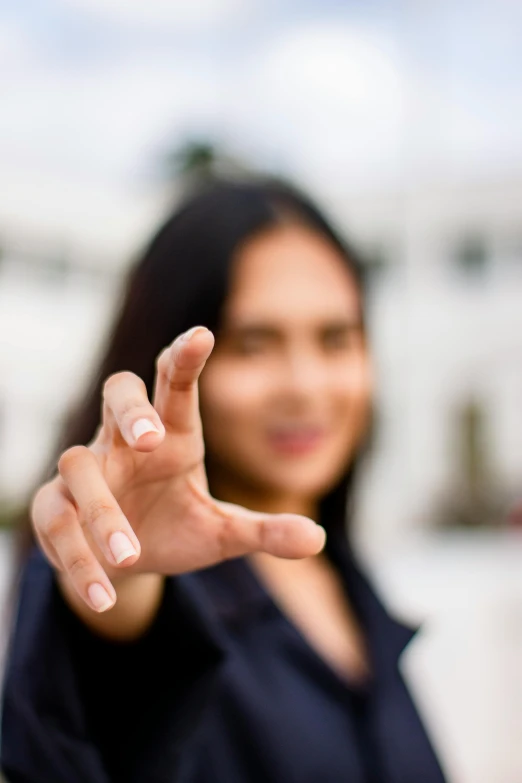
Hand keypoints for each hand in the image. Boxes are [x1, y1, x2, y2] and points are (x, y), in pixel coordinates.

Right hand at [31, 327, 324, 612]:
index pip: (175, 387)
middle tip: (149, 437)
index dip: (185, 359)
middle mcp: (126, 443)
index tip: (202, 334)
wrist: (127, 564)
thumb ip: (264, 532)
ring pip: (77, 463)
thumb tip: (317, 540)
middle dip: (132, 408)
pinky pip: (54, 519)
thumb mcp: (225, 533)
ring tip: (130, 555)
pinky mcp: (57, 507)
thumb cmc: (178, 528)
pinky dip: (76, 557)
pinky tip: (103, 590)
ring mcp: (89, 472)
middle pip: (117, 394)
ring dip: (102, 509)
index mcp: (173, 436)